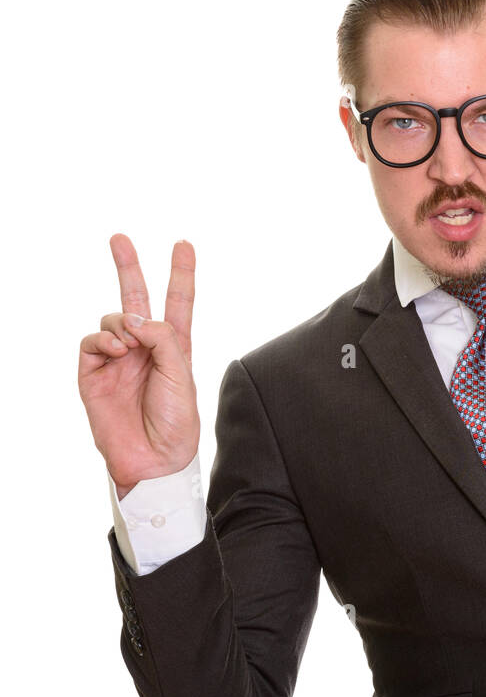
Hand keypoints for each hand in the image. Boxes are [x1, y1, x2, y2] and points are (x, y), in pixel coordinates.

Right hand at [78, 234, 198, 498]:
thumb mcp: (182, 374)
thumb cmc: (176, 421)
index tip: (183, 244)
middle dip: (128, 267)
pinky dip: (103, 339)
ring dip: (120, 323)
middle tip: (119, 238)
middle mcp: (145, 348)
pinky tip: (116, 350)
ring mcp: (118, 359)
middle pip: (135, 298)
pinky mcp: (93, 373)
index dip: (181, 274)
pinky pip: (91, 342)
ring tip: (129, 345)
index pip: (177, 302)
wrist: (154, 458)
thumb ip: (163, 339)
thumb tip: (135, 317)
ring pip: (111, 319)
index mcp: (175, 347)